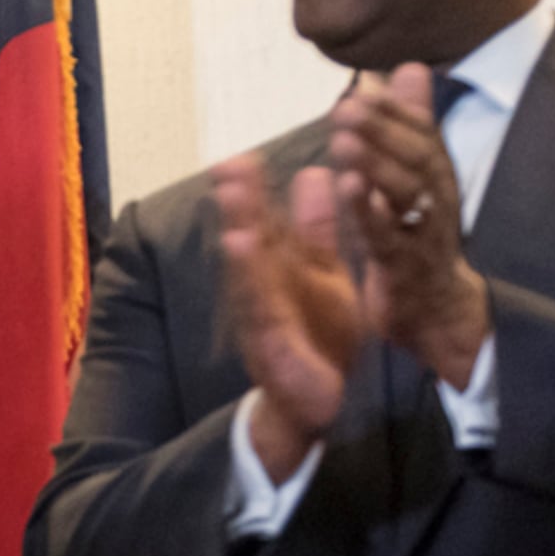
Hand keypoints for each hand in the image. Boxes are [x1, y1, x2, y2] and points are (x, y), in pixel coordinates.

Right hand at [213, 153, 363, 474]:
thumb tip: (312, 173)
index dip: (253, 190)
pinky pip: (263, 311)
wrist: (319, 399)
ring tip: (234, 206)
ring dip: (241, 241)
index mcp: (283, 268)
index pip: (265, 221)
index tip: (239, 156)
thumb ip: (318, 228)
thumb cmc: (321, 333)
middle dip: (241, 206)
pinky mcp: (272, 345)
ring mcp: (264, 317)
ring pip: (251, 274)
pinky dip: (254, 286)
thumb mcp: (327, 271)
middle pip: (251, 241)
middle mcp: (266, 289)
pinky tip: (244, 258)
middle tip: (228, 167)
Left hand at [327, 66, 492, 388]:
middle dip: (383, 130)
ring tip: (343, 140)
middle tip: (348, 105)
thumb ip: (412, 124)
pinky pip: (387, 237)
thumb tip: (409, 68)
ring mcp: (422, 234)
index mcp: (434, 176)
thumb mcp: (417, 174)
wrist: (437, 310)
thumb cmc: (421, 236)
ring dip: (374, 165)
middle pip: (414, 158)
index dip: (395, 112)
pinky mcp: (404, 268)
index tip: (363, 88)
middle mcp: (434, 199)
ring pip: (403, 194)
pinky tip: (347, 189)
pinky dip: (369, 212)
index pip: (420, 135)